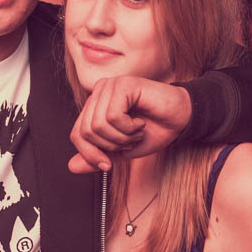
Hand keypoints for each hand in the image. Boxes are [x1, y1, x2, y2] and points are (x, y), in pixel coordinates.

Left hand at [69, 77, 191, 173]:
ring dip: (122, 137)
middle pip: (86, 131)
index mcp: (95, 106)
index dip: (90, 154)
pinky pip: (113, 116)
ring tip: (137, 130)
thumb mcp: (119, 151)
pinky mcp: (123, 84)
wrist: (181, 120)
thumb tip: (71, 167)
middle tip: (130, 140)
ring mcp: (110, 86)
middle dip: (110, 145)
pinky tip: (141, 121)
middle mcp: (99, 92)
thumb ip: (95, 157)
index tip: (108, 164)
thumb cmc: (154, 130)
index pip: (77, 134)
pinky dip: (129, 128)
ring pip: (99, 125)